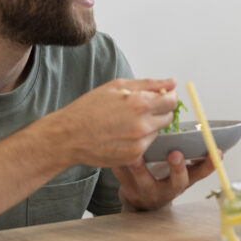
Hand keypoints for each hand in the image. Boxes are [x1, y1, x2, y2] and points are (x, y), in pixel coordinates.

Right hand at [48, 78, 179, 168]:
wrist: (68, 136)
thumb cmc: (89, 108)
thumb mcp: (117, 87)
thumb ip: (149, 84)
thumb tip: (172, 82)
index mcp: (140, 104)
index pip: (172, 101)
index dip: (168, 97)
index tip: (160, 96)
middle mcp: (143, 126)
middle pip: (168, 117)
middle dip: (159, 111)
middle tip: (139, 108)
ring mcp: (139, 144)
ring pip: (157, 132)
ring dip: (148, 125)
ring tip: (125, 122)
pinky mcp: (134, 157)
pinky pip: (146, 145)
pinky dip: (138, 139)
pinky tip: (121, 134)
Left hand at [113, 150, 216, 209]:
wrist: (140, 204)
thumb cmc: (162, 180)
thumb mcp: (178, 174)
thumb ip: (191, 159)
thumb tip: (206, 135)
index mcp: (182, 182)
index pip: (201, 174)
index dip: (210, 164)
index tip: (217, 151)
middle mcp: (167, 189)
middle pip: (176, 182)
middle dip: (177, 168)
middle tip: (176, 153)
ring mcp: (147, 191)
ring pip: (143, 181)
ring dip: (140, 168)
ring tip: (137, 156)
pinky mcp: (127, 189)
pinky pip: (121, 175)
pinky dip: (118, 163)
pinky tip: (115, 149)